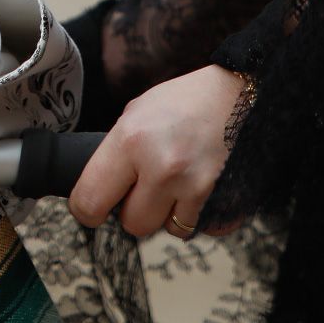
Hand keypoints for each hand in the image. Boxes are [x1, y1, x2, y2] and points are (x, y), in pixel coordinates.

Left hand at [67, 64, 245, 238]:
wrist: (236, 94)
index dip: (87, 210)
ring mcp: (194, 184)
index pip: (90, 200)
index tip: (91, 209)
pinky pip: (199, 227)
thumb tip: (96, 192)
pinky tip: (194, 189)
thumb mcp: (133, 115)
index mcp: (130, 140)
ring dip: (165, 214)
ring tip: (171, 184)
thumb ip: (115, 154)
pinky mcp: (223, 196)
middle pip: (132, 224)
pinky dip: (194, 215)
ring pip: (166, 229)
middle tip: (141, 188)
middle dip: (133, 210)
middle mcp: (161, 166)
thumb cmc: (181, 102)